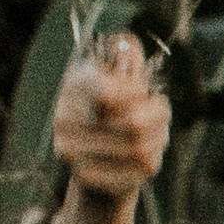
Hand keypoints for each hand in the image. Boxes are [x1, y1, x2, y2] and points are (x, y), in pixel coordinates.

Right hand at [52, 35, 169, 202]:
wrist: (99, 164)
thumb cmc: (116, 111)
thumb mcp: (122, 80)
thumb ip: (127, 59)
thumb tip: (127, 45)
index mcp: (73, 84)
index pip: (105, 90)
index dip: (134, 92)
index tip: (141, 92)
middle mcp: (63, 118)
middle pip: (134, 123)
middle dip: (158, 117)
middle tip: (160, 113)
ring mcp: (71, 152)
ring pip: (142, 148)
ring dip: (160, 137)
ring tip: (156, 132)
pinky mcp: (86, 178)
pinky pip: (142, 167)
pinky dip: (154, 157)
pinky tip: (146, 153)